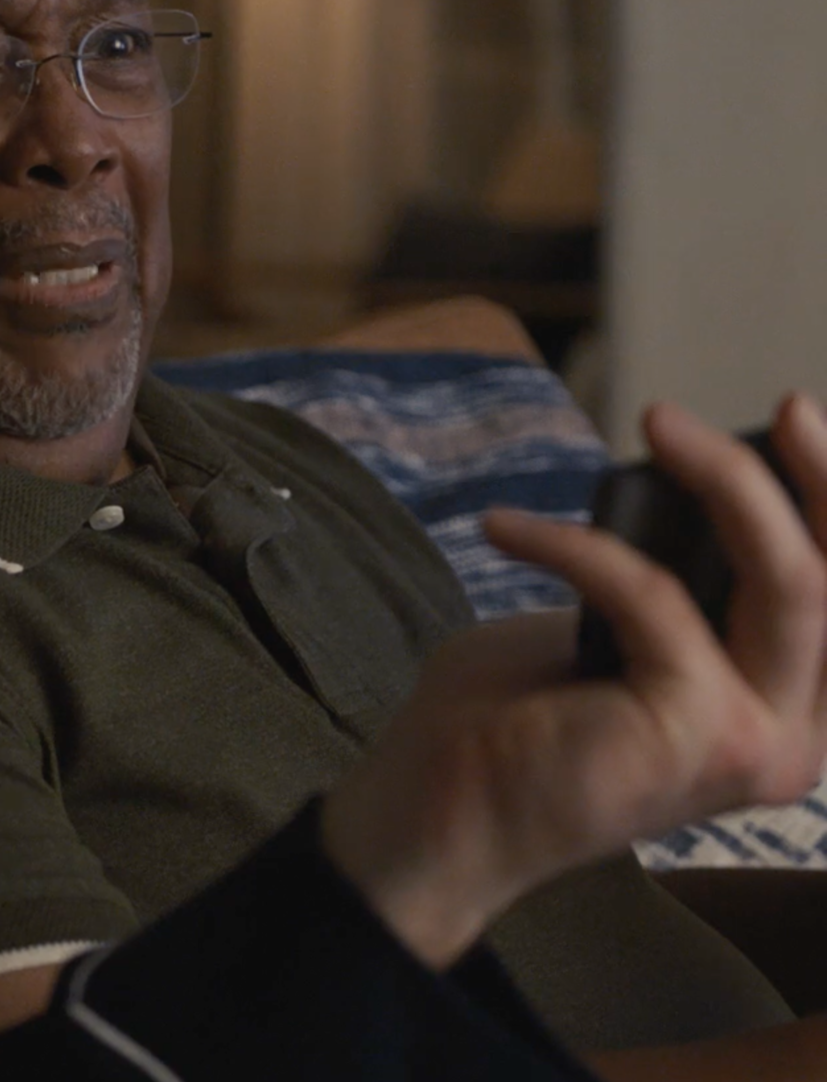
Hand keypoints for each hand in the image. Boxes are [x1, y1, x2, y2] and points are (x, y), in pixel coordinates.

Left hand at [322, 394, 826, 967]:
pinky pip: (653, 594)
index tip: (805, 419)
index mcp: (785, 718)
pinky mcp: (702, 730)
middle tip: (783, 404)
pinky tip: (505, 528)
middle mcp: (795, 743)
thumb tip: (698, 495)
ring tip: (659, 422)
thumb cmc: (513, 721)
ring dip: (730, 481)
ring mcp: (759, 743)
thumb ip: (678, 589)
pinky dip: (575, 545)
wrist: (432, 815)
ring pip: (792, 580)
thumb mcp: (614, 636)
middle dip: (818, 478)